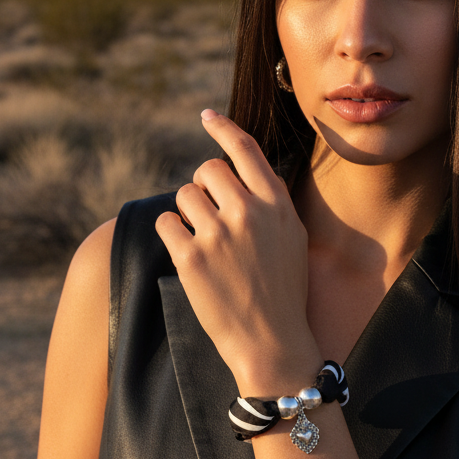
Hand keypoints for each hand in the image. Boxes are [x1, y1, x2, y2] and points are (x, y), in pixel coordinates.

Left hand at [155, 111, 321, 394]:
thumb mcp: (293, 238)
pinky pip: (165, 223)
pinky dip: (171, 233)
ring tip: (203, 240)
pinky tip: (187, 252)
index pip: (245, 149)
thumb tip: (245, 168)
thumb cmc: (283, 290)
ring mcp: (218, 234)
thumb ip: (270, 201)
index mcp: (276, 204)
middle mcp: (248, 212)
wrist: (271, 341)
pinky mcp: (190, 258)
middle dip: (203, 186)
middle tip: (209, 213)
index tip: (206, 117)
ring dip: (187, 212)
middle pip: (206, 168)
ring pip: (183, 195)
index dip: (222, 128)